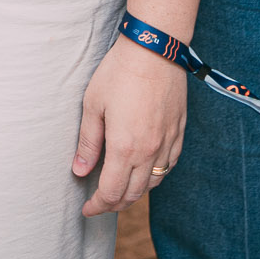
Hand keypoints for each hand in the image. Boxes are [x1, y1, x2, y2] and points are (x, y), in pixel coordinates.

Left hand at [72, 36, 186, 216]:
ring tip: (119, 189)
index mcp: (125, 148)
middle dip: (114, 204)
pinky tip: (145, 171)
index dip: (97, 206)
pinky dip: (155, 175)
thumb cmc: (119, 72)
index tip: (86, 209)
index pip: (111, 193)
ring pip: (153, 183)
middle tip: (99, 203)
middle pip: (133, 194)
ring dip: (135, 192)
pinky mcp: (178, 131)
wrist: (155, 49)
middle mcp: (149, 151)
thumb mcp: (93, 105)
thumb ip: (88, 142)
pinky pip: (169, 165)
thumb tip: (80, 171)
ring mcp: (167, 142)